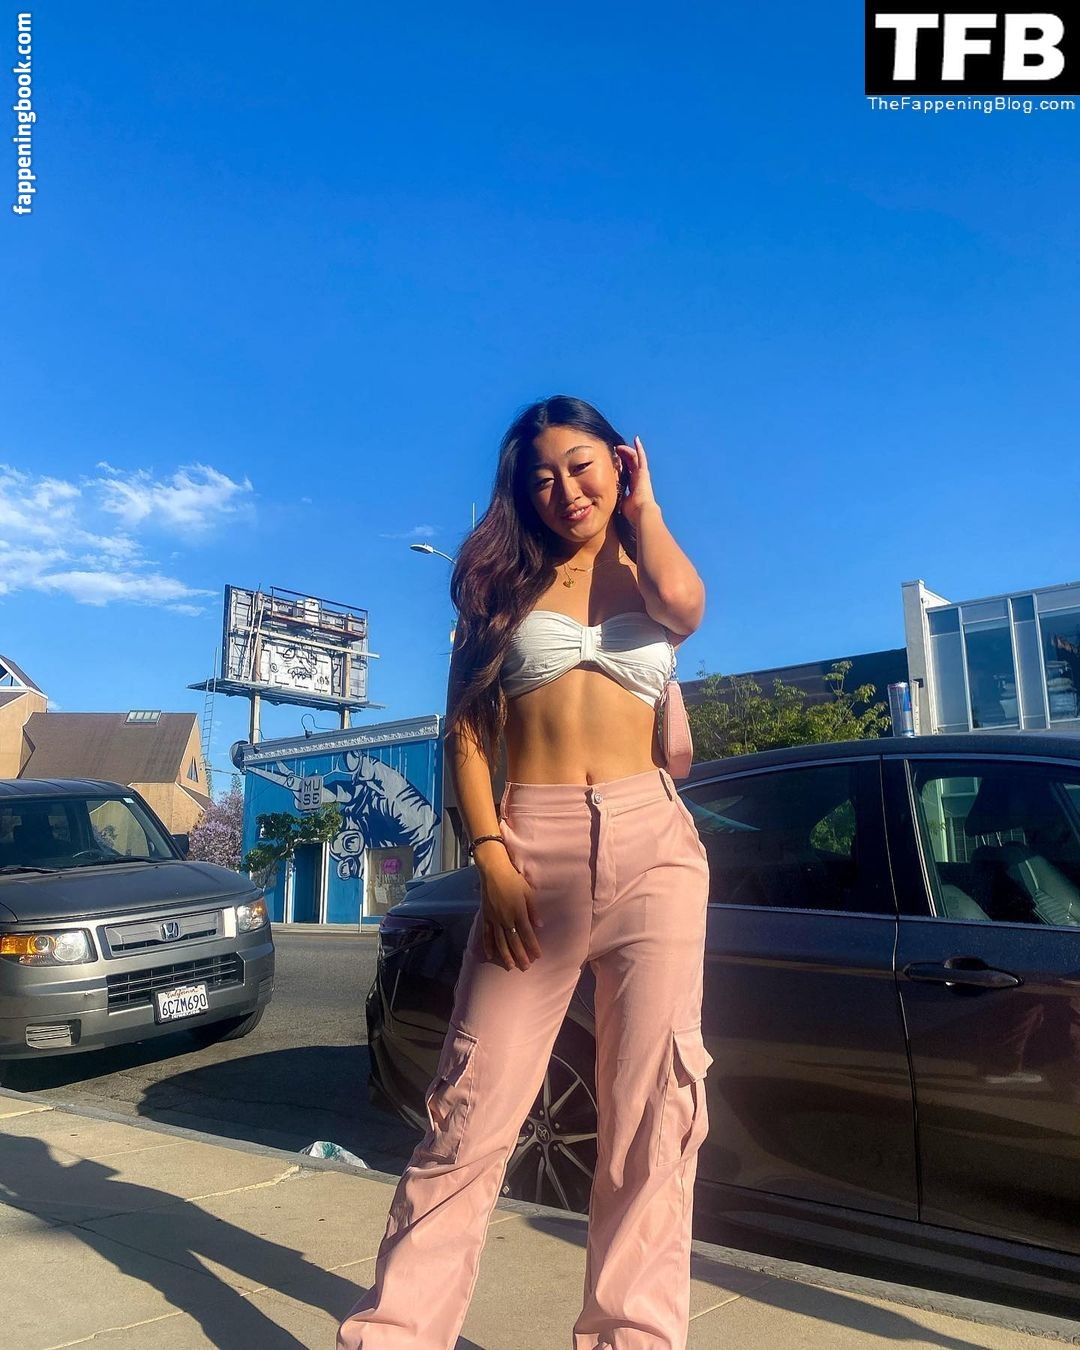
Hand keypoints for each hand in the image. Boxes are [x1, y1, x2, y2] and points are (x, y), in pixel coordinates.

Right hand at [476, 852, 543, 970]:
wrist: (493, 870)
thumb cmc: (513, 879)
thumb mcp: (528, 892)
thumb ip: (533, 910)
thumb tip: (540, 926)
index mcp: (518, 912)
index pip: (527, 933)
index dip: (533, 946)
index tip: (538, 956)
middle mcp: (506, 918)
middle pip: (514, 941)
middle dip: (520, 955)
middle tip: (525, 967)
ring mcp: (494, 918)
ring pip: (500, 941)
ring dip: (506, 955)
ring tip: (510, 967)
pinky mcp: (486, 916)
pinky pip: (486, 934)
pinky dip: (488, 945)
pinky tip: (490, 956)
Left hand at [613, 435, 658, 529]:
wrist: (642, 511)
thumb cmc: (632, 511)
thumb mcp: (621, 502)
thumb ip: (618, 497)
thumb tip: (609, 499)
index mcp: (634, 485)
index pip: (627, 472)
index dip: (622, 465)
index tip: (614, 461)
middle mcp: (639, 478)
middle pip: (630, 463)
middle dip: (622, 456)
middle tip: (615, 450)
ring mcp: (642, 474)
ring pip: (634, 458)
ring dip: (626, 451)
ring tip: (618, 446)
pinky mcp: (643, 471)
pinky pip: (641, 457)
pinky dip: (638, 448)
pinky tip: (636, 440)